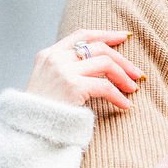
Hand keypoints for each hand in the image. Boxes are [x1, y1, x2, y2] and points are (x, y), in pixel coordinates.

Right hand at [26, 30, 145, 110]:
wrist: (30, 133)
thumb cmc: (42, 113)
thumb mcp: (49, 83)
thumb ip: (66, 70)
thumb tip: (100, 64)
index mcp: (49, 54)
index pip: (82, 35)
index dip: (105, 34)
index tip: (124, 37)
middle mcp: (55, 58)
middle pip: (98, 47)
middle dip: (122, 59)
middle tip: (137, 73)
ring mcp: (63, 71)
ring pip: (105, 63)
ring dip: (124, 76)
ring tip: (134, 89)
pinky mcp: (72, 86)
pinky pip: (105, 87)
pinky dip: (119, 96)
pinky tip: (125, 105)